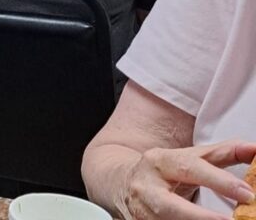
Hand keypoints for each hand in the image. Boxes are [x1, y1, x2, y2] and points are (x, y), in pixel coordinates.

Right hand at [117, 140, 255, 219]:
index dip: (219, 181)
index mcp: (159, 161)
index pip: (189, 168)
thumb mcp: (189, 158)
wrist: (120, 182)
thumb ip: (221, 154)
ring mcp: (140, 210)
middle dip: (201, 217)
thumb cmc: (163, 171)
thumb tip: (253, 149)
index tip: (247, 194)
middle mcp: (146, 186)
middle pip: (170, 205)